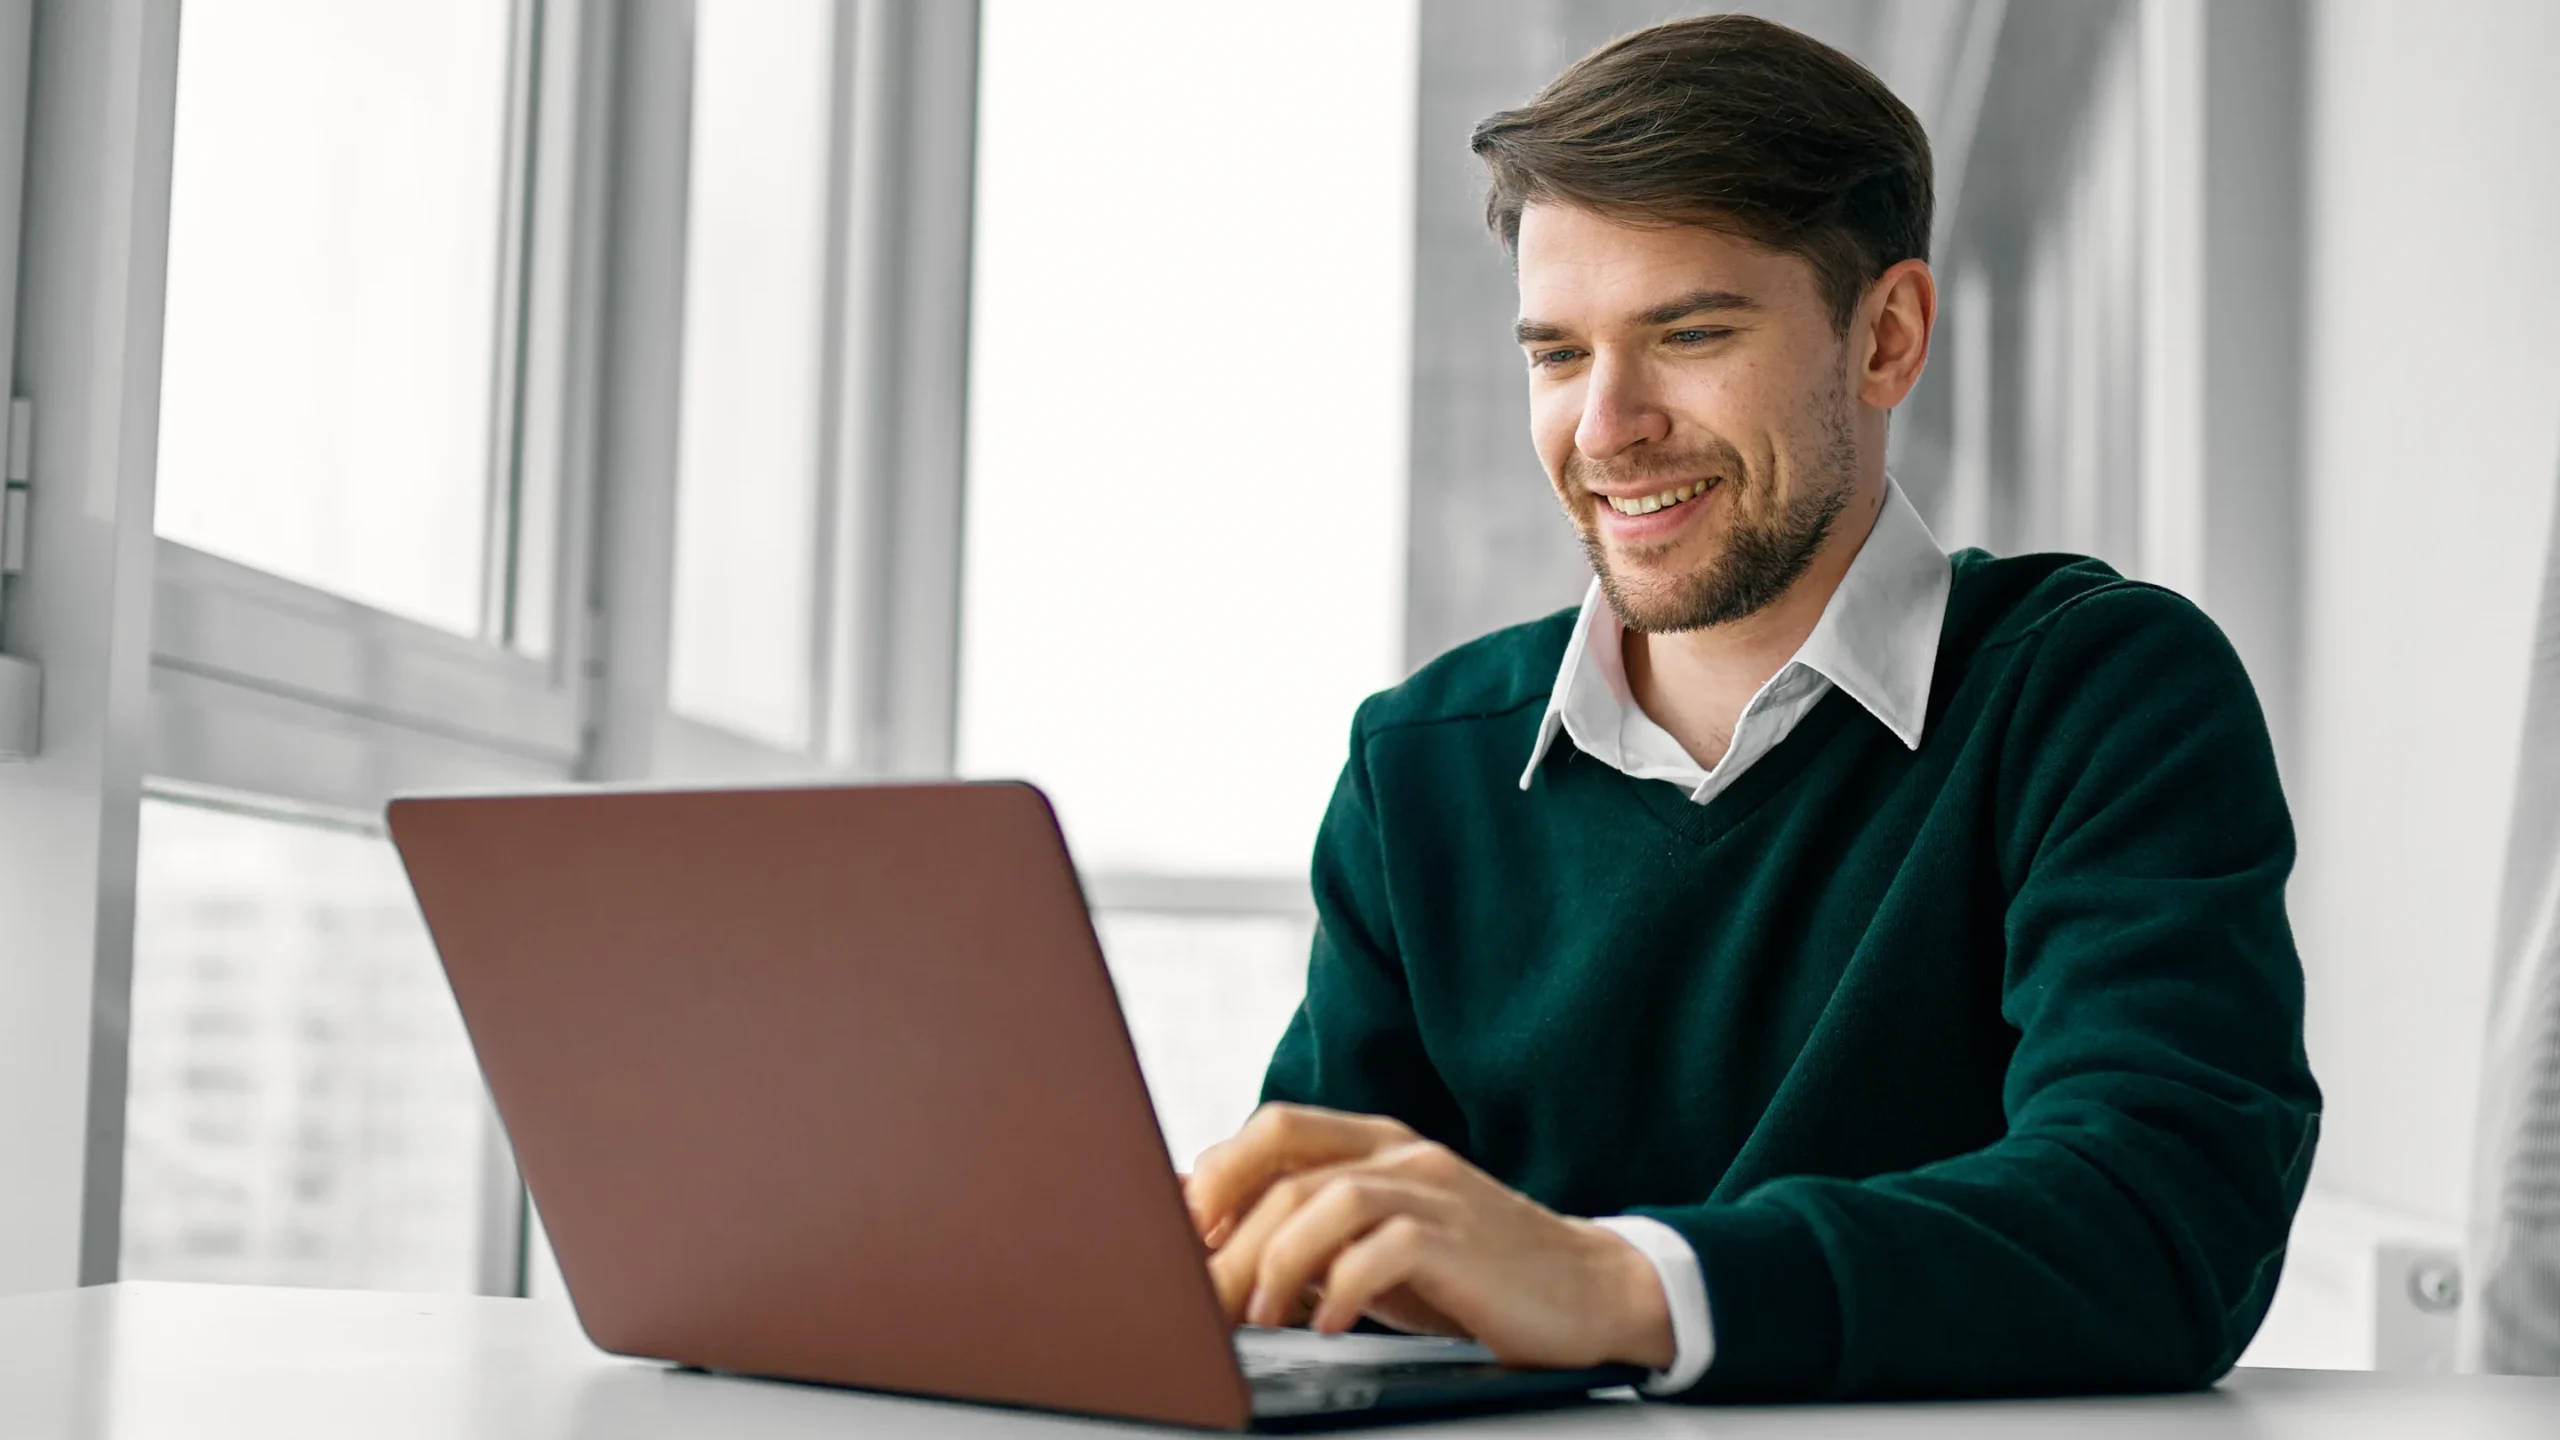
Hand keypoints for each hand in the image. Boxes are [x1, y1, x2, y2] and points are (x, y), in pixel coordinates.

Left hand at [1182, 1103, 1673, 1371]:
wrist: (1589, 1292)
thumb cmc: (1472, 1274)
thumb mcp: (1379, 1247)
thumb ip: (1312, 1235)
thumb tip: (1213, 1248)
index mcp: (1378, 1145)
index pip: (1276, 1128)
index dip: (1218, 1173)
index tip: (1180, 1234)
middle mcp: (1403, 1156)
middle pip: (1287, 1171)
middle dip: (1230, 1239)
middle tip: (1203, 1299)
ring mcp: (1435, 1191)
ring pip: (1326, 1201)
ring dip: (1276, 1263)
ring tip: (1258, 1316)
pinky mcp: (1462, 1239)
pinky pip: (1383, 1249)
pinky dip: (1342, 1288)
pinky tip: (1327, 1325)